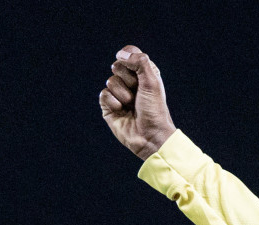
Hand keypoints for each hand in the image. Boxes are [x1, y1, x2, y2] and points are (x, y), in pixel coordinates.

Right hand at [100, 45, 176, 159]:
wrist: (150, 136)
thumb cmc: (154, 110)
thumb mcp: (152, 82)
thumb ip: (140, 62)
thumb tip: (120, 54)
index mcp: (144, 74)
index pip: (129, 54)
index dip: (128, 57)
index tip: (134, 66)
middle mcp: (131, 83)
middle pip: (117, 65)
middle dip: (128, 79)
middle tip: (138, 93)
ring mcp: (119, 94)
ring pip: (110, 80)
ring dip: (123, 94)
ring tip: (132, 106)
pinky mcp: (109, 106)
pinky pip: (103, 94)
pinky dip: (114, 103)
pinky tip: (122, 112)